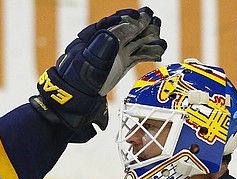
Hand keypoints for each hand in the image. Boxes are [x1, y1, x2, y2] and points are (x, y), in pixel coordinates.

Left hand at [30, 7, 166, 141]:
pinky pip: (140, 54)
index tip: (141, 18)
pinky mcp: (123, 63)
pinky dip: (150, 53)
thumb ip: (102, 46)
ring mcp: (117, 52)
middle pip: (131, 28)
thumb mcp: (87, 63)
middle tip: (155, 27)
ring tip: (160, 43)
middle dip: (144, 26)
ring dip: (151, 39)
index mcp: (96, 36)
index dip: (129, 18)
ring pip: (138, 40)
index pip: (116, 22)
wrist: (76, 102)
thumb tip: (117, 32)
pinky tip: (158, 53)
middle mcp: (109, 41)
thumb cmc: (77, 81)